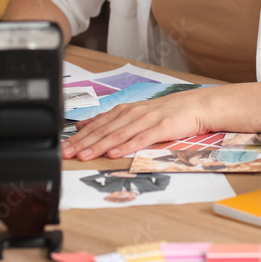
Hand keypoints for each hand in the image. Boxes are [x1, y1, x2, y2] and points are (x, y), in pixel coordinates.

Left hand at [62, 88, 214, 160]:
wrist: (196, 105)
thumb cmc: (167, 112)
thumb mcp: (136, 113)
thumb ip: (112, 120)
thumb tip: (85, 126)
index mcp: (125, 111)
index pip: (98, 124)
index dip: (79, 136)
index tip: (63, 146)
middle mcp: (132, 114)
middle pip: (104, 130)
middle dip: (82, 142)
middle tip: (66, 153)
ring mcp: (146, 120)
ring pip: (117, 134)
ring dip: (99, 146)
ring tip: (84, 156)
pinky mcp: (161, 128)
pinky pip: (140, 139)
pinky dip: (126, 146)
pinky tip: (114, 153)